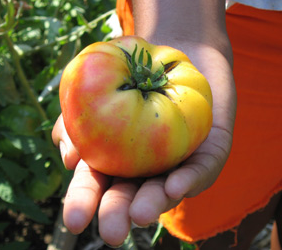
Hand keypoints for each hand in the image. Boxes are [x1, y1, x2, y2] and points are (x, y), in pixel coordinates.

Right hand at [51, 42, 235, 246]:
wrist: (179, 50)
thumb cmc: (133, 71)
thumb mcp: (95, 88)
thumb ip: (75, 120)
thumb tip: (70, 159)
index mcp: (116, 157)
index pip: (98, 183)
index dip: (86, 201)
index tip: (74, 222)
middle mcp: (148, 165)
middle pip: (132, 195)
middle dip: (120, 214)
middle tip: (111, 233)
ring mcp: (180, 160)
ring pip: (167, 188)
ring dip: (154, 202)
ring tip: (140, 213)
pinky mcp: (211, 151)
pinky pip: (203, 168)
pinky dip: (190, 178)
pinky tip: (175, 185)